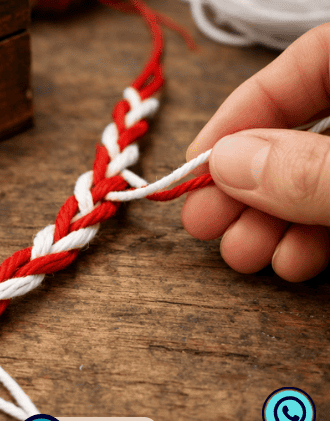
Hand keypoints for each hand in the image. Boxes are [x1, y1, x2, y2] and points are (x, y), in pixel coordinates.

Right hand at [183, 23, 329, 282]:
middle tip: (202, 222)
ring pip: (320, 176)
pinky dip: (313, 237)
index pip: (311, 60)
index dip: (246, 108)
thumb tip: (227, 163)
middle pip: (305, 128)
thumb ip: (312, 170)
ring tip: (240, 254)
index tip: (199, 162)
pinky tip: (290, 263)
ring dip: (271, 220)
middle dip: (247, 182)